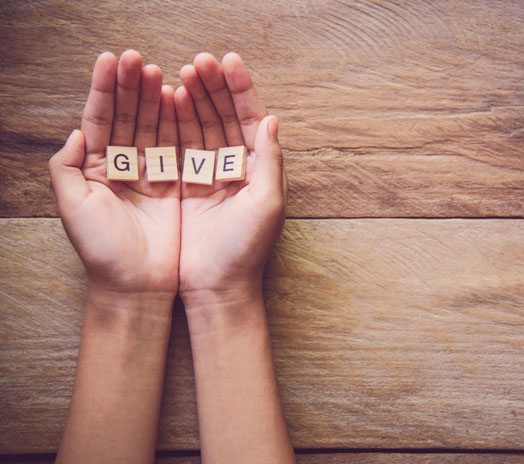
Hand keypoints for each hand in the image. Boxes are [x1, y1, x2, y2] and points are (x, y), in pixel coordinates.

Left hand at [49, 51, 179, 299]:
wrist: (138, 283)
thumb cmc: (102, 249)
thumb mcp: (72, 207)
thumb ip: (66, 167)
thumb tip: (77, 131)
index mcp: (94, 169)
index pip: (99, 120)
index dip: (104, 90)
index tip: (112, 61)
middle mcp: (120, 167)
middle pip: (126, 118)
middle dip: (131, 88)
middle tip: (139, 60)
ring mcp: (148, 174)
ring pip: (151, 128)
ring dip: (154, 100)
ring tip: (158, 73)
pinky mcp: (173, 185)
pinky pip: (175, 149)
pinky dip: (176, 125)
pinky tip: (178, 101)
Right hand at [176, 52, 287, 306]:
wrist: (216, 285)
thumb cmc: (246, 249)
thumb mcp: (266, 203)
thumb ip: (270, 161)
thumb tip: (273, 120)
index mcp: (260, 169)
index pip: (253, 119)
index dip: (242, 90)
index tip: (229, 62)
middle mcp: (238, 168)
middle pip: (226, 117)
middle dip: (215, 88)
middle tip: (199, 62)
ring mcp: (211, 175)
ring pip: (203, 127)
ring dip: (194, 100)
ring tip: (182, 75)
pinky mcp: (187, 185)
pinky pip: (181, 147)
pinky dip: (176, 125)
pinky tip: (169, 103)